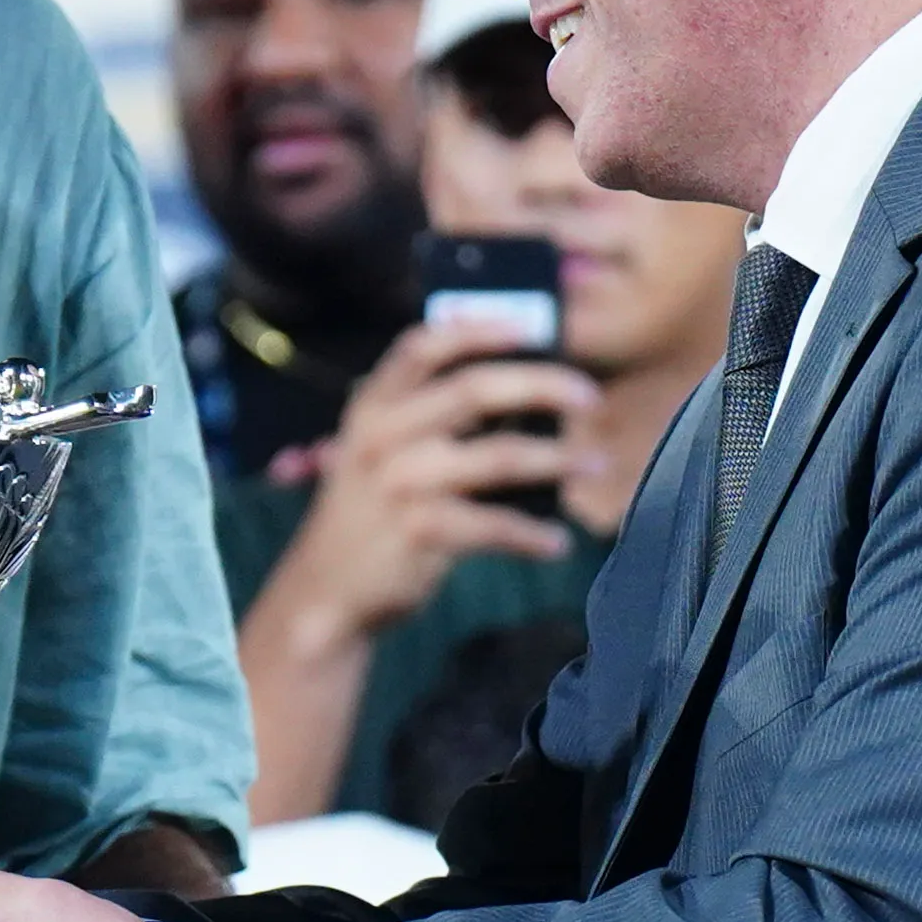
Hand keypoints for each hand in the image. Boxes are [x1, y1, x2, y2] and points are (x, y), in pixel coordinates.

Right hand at [249, 324, 587, 643]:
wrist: (325, 595)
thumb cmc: (367, 520)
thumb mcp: (375, 455)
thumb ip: (423, 420)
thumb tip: (513, 392)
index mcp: (371, 408)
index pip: (423, 348)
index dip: (477, 329)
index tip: (528, 326)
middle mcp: (383, 437)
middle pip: (475, 390)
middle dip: (543, 385)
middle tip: (590, 397)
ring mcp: (401, 484)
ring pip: (499, 457)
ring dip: (558, 459)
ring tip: (596, 464)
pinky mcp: (420, 532)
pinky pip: (495, 525)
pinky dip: (533, 536)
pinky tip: (557, 543)